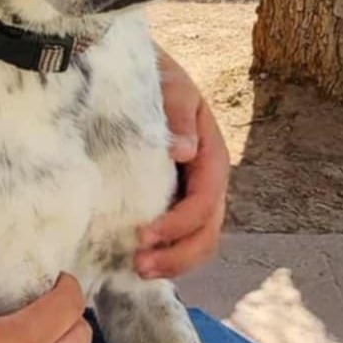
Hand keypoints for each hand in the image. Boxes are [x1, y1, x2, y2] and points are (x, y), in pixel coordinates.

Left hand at [135, 48, 229, 279]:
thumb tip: (184, 151)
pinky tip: (131, 260)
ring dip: (172, 261)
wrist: (136, 72)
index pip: (204, 202)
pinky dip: (162, 252)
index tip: (143, 235)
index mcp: (211, 156)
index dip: (178, 224)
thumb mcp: (170, 86)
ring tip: (137, 270)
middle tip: (140, 266)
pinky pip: (175, 235)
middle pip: (207, 232)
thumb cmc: (155, 77)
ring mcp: (188, 193)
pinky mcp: (168, 200)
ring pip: (195, 240)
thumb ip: (176, 113)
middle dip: (178, 255)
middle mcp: (205, 181)